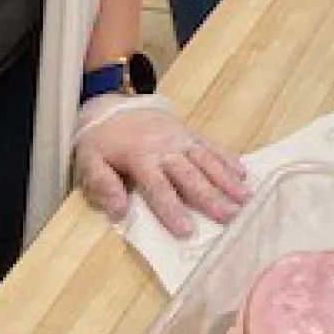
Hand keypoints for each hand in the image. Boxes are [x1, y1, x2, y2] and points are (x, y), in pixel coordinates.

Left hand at [72, 95, 247, 238]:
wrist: (112, 103)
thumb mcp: (89, 161)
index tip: (187, 230)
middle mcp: (166, 148)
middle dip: (212, 197)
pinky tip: (243, 172)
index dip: (172, 209)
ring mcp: (181, 138)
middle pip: (191, 175)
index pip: (159, 188)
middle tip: (231, 216)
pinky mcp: (189, 133)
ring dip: (227, 180)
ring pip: (207, 161)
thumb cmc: (101, 139)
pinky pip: (211, 145)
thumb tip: (119, 212)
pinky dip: (227, 158)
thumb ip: (102, 185)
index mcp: (141, 158)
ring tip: (245, 199)